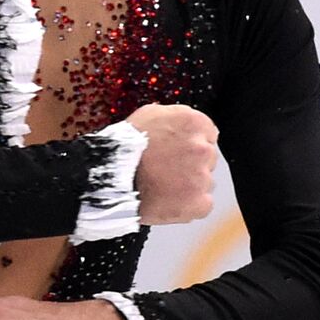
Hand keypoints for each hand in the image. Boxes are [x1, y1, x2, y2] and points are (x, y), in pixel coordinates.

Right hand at [125, 103, 217, 224]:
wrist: (110, 179)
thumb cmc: (125, 147)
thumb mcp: (150, 114)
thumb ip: (175, 116)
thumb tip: (186, 121)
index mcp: (194, 123)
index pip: (208, 134)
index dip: (190, 144)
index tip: (178, 151)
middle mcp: (203, 148)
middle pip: (207, 158)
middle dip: (191, 164)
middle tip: (167, 170)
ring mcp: (202, 177)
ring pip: (204, 181)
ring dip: (190, 184)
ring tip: (163, 186)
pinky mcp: (198, 203)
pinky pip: (203, 204)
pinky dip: (189, 205)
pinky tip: (170, 200)